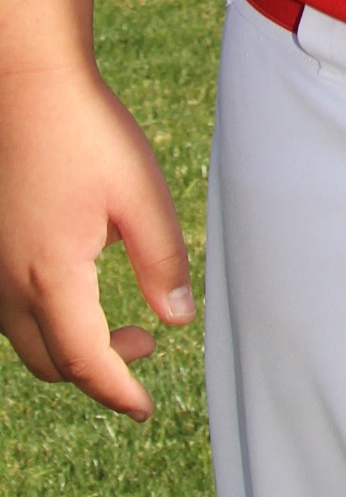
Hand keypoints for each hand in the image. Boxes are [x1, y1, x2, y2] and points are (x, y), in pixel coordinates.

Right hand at [0, 61, 192, 418]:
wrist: (27, 88)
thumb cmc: (88, 134)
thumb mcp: (141, 195)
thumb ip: (162, 261)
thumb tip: (178, 320)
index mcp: (52, 277)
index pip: (85, 361)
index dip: (118, 391)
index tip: (145, 408)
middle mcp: (10, 285)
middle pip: (52, 363)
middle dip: (100, 372)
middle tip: (147, 347)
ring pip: (28, 341)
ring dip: (73, 348)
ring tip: (126, 324)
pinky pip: (13, 312)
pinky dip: (49, 321)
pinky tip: (82, 289)